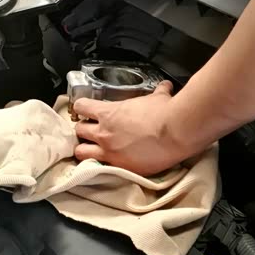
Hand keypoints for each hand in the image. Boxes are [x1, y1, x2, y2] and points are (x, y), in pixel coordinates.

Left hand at [73, 81, 195, 175]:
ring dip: (85, 149)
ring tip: (94, 150)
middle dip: (83, 130)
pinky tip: (109, 163)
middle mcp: (104, 133)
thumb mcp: (158, 98)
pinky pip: (100, 168)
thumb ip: (158, 92)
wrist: (176, 133)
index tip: (87, 110)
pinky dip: (101, 165)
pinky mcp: (120, 168)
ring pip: (81, 152)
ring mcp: (110, 152)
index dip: (82, 107)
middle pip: (78, 130)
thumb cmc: (165, 113)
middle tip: (92, 131)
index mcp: (109, 113)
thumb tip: (166, 86)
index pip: (81, 106)